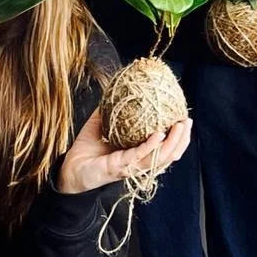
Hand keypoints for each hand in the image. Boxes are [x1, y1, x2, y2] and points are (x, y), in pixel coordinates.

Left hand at [56, 110, 193, 195]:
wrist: (69, 168)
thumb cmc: (87, 148)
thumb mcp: (102, 124)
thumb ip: (113, 110)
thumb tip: (121, 88)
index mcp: (138, 154)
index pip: (164, 148)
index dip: (178, 137)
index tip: (185, 120)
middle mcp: (137, 163)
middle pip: (168, 154)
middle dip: (181, 140)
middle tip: (187, 122)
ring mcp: (130, 167)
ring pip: (158, 157)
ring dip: (172, 142)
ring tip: (180, 126)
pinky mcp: (119, 167)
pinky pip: (138, 156)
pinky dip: (150, 146)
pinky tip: (159, 134)